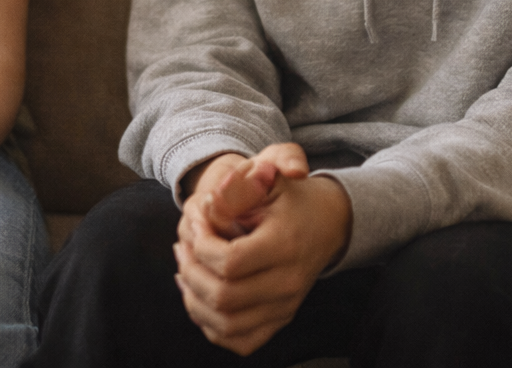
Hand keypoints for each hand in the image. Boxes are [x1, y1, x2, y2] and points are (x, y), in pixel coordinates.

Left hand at [174, 147, 347, 355]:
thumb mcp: (271, 171)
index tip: (196, 220)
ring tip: (185, 269)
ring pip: (226, 325)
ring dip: (194, 300)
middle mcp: (288, 282)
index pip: (229, 262)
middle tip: (184, 246)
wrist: (327, 221)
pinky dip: (210, 324)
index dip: (201, 243)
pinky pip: (239, 340)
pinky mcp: (280, 319)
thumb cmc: (290, 194)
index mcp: (284, 244)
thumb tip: (234, 188)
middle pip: (223, 297)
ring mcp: (285, 306)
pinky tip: (199, 294)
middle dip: (191, 270)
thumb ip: (249, 176)